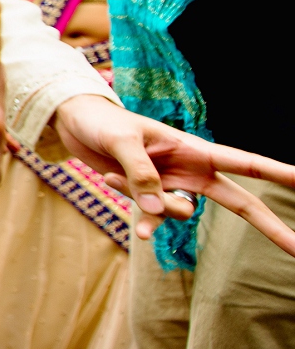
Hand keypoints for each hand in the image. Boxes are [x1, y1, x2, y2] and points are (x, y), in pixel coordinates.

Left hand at [52, 95, 294, 253]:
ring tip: (117, 176)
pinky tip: (112, 189)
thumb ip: (142, 175)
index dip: (278, 173)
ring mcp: (171, 187)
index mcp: (194, 149)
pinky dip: (135, 214)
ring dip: (152, 205)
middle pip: (240, 203)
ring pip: (182, 214)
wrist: (73, 125)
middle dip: (268, 226)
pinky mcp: (148, 199)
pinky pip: (151, 218)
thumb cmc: (102, 122)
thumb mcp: (121, 142)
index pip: (246, 164)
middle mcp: (190, 171)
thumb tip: (160, 213)